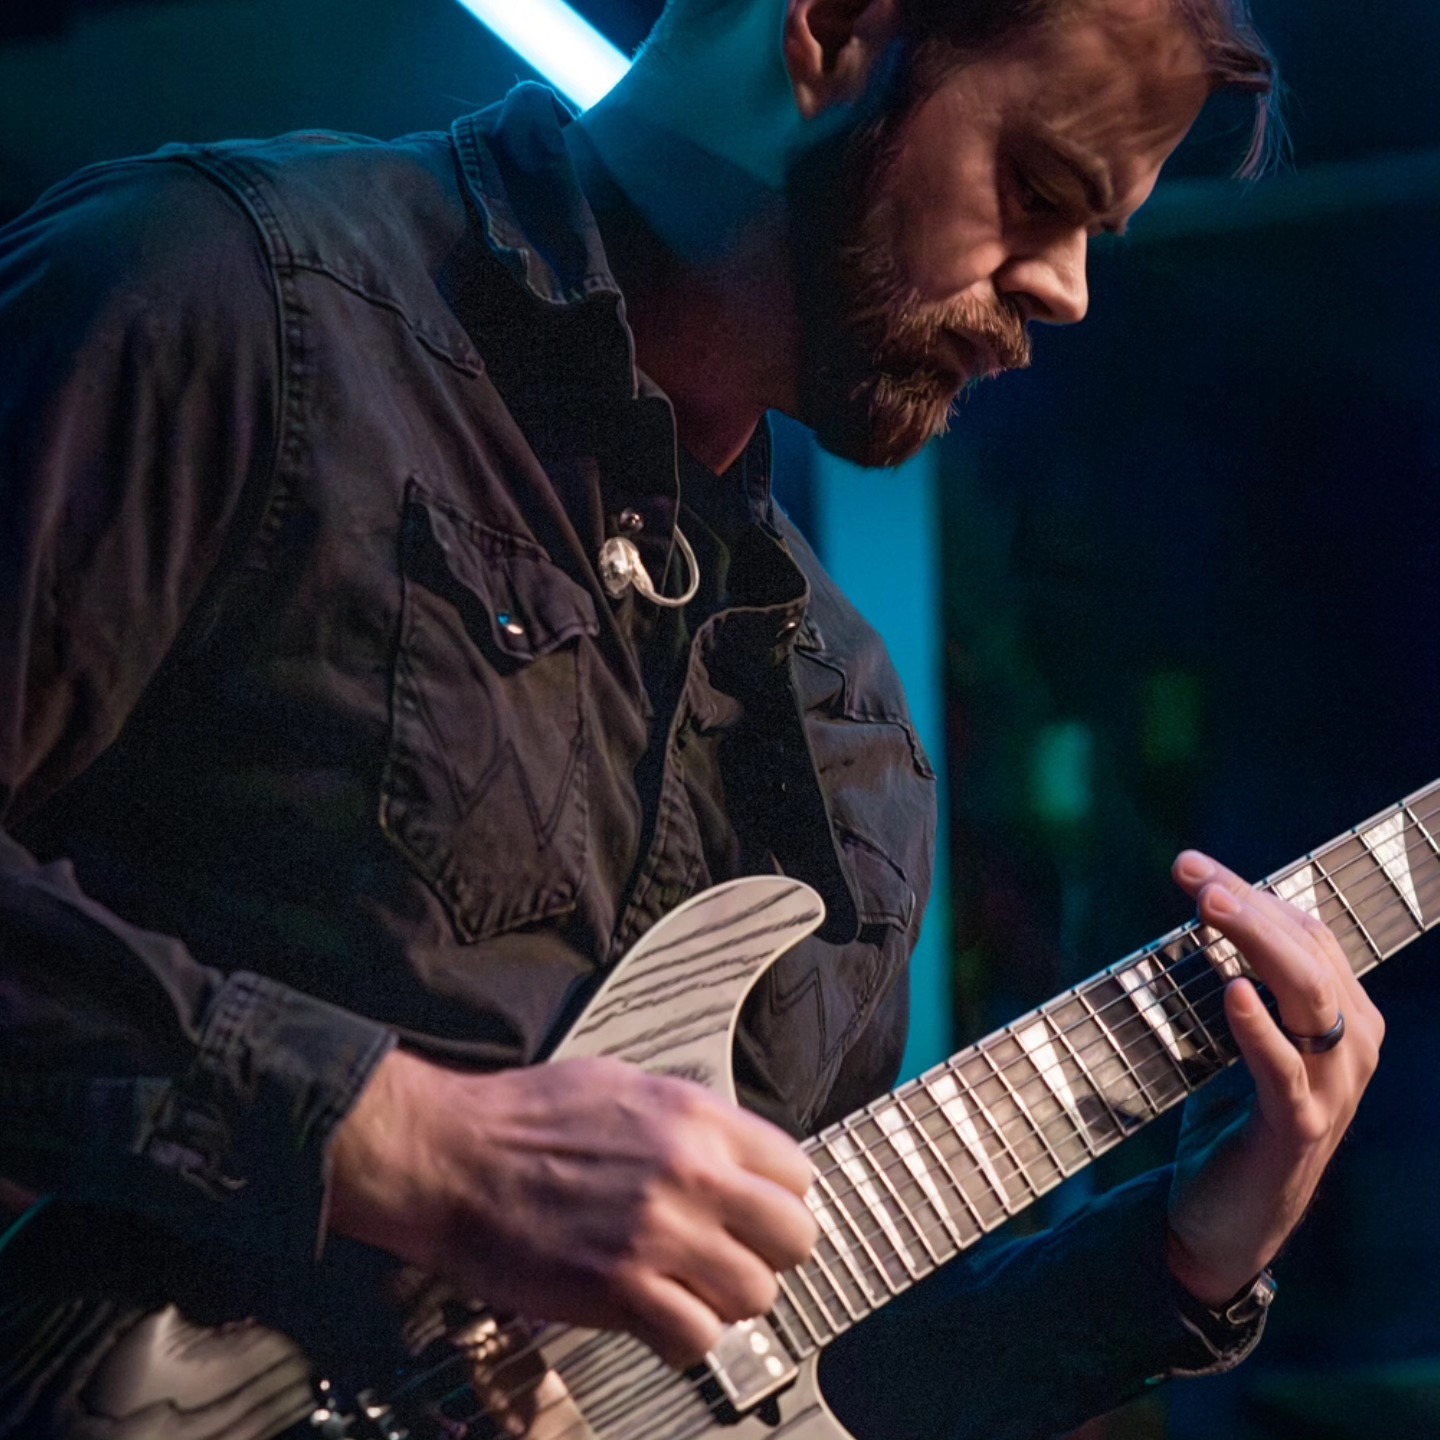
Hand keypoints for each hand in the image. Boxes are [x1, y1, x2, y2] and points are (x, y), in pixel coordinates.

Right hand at [327, 1050, 817, 1365]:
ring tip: (693, 1288)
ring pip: (755, 1295)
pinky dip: (684, 1337)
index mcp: (693, 1117)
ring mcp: (658, 1233)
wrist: (453, 1155)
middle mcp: (689, 1173)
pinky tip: (659, 1316)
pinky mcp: (620, 1288)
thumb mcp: (624, 1084)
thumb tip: (729, 1149)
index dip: (779, 1198)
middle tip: (735, 1255)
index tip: (759, 1212)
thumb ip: (688, 1119)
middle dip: (769, 1252)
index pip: (795, 1171)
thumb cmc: (524, 1117)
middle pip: (794, 1237)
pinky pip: (697, 1337)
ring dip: (728, 1299)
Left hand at [1165, 850, 1383, 1306]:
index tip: (1191, 865)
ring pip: (1309, 997)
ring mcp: (1332, 1088)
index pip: (1304, 933)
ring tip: (1210, 908)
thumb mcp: (1238, 1041)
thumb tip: (1208, 908)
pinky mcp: (1300, 1127)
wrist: (1225, 1221)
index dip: (1250, 892)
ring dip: (1256, 945)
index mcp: (1342, 1017)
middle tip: (1192, 873)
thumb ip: (1237, 983)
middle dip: (1250, 905)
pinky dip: (1260, 1029)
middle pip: (1309, 954)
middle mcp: (1352, 1046)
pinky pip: (1285, 1071)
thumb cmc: (1228, 1119)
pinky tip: (1234, 995)